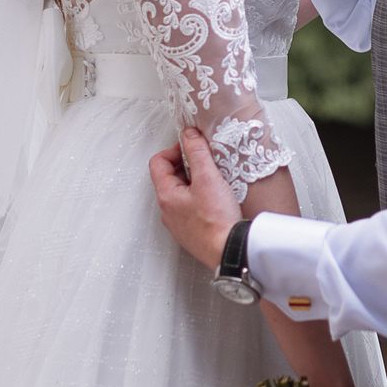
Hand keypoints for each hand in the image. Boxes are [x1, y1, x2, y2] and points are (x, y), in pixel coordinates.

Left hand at [149, 127, 240, 266]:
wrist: (229, 251)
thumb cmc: (216, 220)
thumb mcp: (208, 178)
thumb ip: (197, 153)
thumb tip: (189, 135)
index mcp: (166, 196)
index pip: (158, 162)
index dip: (175, 150)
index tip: (193, 148)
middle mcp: (168, 212)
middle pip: (169, 178)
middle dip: (187, 166)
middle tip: (206, 164)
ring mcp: (179, 224)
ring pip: (181, 194)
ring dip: (195, 183)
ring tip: (214, 182)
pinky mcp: (192, 233)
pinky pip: (190, 209)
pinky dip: (201, 199)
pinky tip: (217, 201)